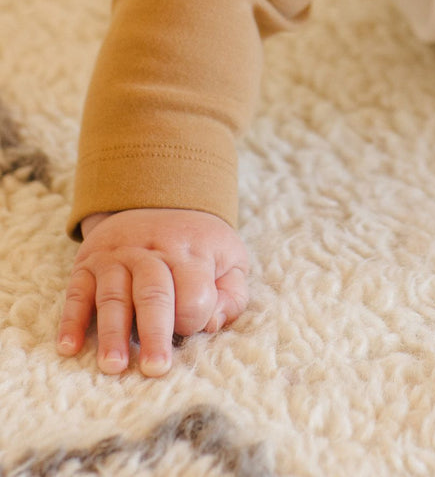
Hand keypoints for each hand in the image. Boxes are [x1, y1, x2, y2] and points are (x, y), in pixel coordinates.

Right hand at [57, 208, 249, 375]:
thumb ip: (230, 296)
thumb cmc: (198, 245)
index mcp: (192, 253)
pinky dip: (72, 320)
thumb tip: (212, 325)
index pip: (195, 292)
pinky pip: (77, 293)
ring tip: (114, 366)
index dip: (194, 317)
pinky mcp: (89, 264)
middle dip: (155, 333)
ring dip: (113, 333)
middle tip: (155, 369)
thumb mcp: (229, 260)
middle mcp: (152, 252)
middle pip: (153, 293)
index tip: (192, 331)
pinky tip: (69, 347)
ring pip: (114, 296)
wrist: (157, 201)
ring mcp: (117, 257)